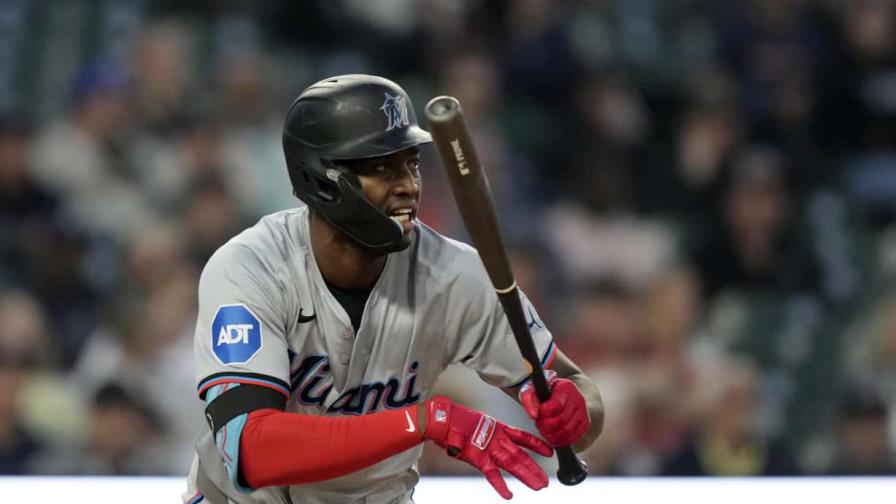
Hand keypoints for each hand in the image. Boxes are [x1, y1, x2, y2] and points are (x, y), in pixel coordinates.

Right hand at [423, 396, 551, 499]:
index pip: (522, 437)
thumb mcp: (474, 422)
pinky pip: (491, 474)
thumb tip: (484, 438)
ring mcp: (489, 448)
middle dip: (534, 469)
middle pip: (520, 456)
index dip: (536, 445)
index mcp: (497, 428)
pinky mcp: (478, 457)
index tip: (548, 452)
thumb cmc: (454, 420)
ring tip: (538, 486)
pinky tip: (508, 495)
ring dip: (526, 476)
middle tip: (545, 481)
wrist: (442, 419)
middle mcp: (497, 438)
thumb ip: (483, 432)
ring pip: (513, 464)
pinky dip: (500, 485)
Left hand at [519, 370, 589, 447]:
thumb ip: (529, 399)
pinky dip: (560, 440)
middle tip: (539, 423)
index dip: (543, 413)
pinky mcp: (585, 423)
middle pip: (561, 421)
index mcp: (565, 387)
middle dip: (545, 426)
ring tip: (545, 429)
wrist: (560, 395)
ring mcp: (583, 412)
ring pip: (567, 432)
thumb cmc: (544, 393)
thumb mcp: (533, 390)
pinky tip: (553, 434)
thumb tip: (534, 414)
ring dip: (551, 435)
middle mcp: (577, 398)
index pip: (556, 405)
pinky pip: (572, 438)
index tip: (537, 413)